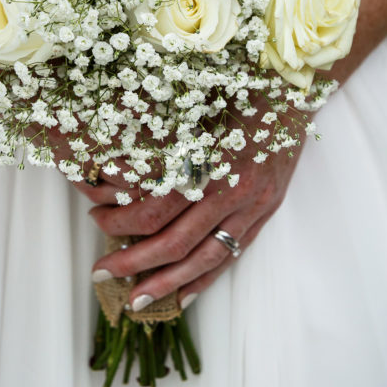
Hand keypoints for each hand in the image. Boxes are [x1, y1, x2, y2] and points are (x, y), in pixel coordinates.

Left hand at [88, 105, 307, 308]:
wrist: (291, 89)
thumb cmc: (236, 87)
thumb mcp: (192, 101)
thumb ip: (158, 132)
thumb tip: (108, 156)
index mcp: (207, 161)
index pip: (156, 209)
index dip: (121, 221)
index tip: (95, 219)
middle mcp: (231, 190)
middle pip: (176, 241)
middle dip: (135, 262)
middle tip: (101, 273)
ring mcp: (252, 205)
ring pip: (204, 257)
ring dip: (168, 283)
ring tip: (137, 300)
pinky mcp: (265, 211)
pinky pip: (233, 254)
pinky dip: (207, 278)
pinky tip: (184, 297)